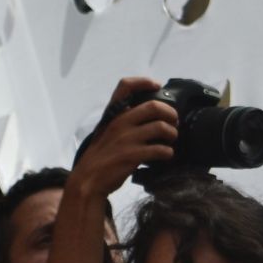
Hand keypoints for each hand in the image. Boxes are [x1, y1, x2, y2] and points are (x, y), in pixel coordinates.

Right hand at [72, 77, 176, 198]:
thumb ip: (124, 122)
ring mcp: (126, 138)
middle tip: (174, 122)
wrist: (88, 180)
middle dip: (171, 113)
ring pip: (161, 127)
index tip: (157, 85)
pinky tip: (166, 156)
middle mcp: (119, 122)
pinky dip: (168, 153)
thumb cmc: (102, 156)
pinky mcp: (132, 155)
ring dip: (172, 134)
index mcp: (113, 115)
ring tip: (171, 140)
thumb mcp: (107, 132)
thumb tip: (150, 116)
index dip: (143, 82)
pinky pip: (160, 149)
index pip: (124, 87)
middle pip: (154, 106)